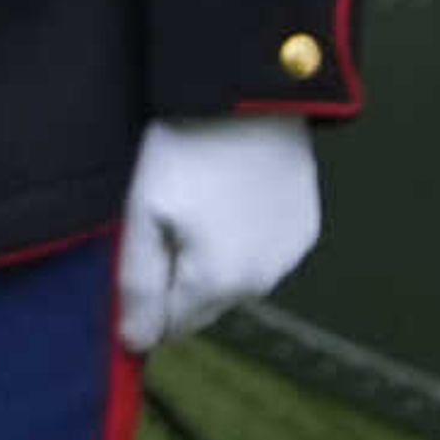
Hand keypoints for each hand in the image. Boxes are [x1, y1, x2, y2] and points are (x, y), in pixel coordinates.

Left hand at [118, 114, 322, 353]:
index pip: (169, 327)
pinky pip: (264, 252)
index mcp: (216, 285)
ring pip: (235, 280)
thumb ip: (138, 285)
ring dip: (215, 259)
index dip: (147, 299)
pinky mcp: (305, 228)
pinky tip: (232, 194)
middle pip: (203, 306)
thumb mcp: (143, 213)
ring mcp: (287, 256)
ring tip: (200, 200)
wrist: (249, 97)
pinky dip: (245, 236)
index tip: (140, 250)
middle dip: (180, 279)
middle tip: (167, 219)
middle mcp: (259, 284)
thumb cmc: (186, 149)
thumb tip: (135, 343)